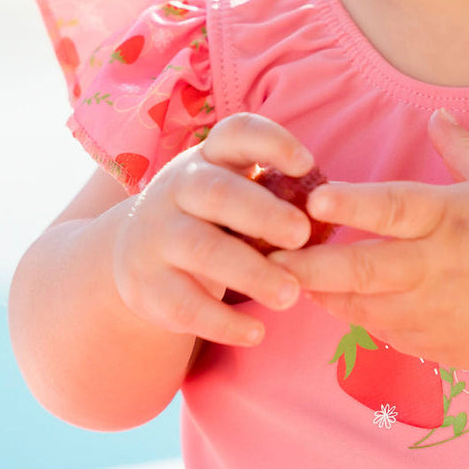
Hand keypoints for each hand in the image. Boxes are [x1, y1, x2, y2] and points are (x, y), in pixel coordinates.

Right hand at [110, 113, 314, 345]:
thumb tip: (334, 213)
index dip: (271, 143)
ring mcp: (156, 236)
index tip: (308, 164)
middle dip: (262, 213)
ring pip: (201, 249)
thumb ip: (273, 196)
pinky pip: (184, 304)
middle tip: (302, 235)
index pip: (236, 134)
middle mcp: (177, 189)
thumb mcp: (233, 193)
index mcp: (209, 159)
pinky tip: (255, 333)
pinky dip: (222, 322)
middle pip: (217, 193)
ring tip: (290, 295)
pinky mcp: (146, 284)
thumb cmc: (211, 219)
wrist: (134, 256)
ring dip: (250, 272)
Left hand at [272, 110, 468, 369]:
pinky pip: (384, 333)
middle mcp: (436, 266)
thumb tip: (437, 114)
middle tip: (268, 261)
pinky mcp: (436, 345)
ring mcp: (434, 311)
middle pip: (361, 270)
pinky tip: (346, 304)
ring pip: (361, 308)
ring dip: (325, 295)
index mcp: (450, 217)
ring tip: (294, 281)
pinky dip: (362, 318)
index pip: (391, 208)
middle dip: (308, 268)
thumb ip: (462, 150)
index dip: (351, 205)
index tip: (314, 200)